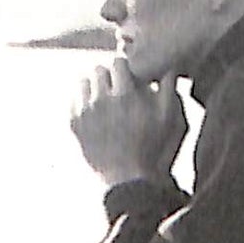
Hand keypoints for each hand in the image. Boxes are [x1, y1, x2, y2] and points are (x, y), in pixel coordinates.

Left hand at [71, 57, 187, 188]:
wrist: (128, 179)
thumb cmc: (153, 150)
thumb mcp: (170, 121)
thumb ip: (170, 91)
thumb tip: (168, 69)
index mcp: (126, 95)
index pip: (118, 62)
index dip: (125, 67)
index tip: (129, 75)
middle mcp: (102, 100)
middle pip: (98, 70)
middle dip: (108, 75)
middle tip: (116, 86)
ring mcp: (85, 113)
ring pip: (83, 83)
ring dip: (93, 86)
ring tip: (103, 97)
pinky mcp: (75, 126)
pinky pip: (73, 101)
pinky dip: (82, 102)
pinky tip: (92, 110)